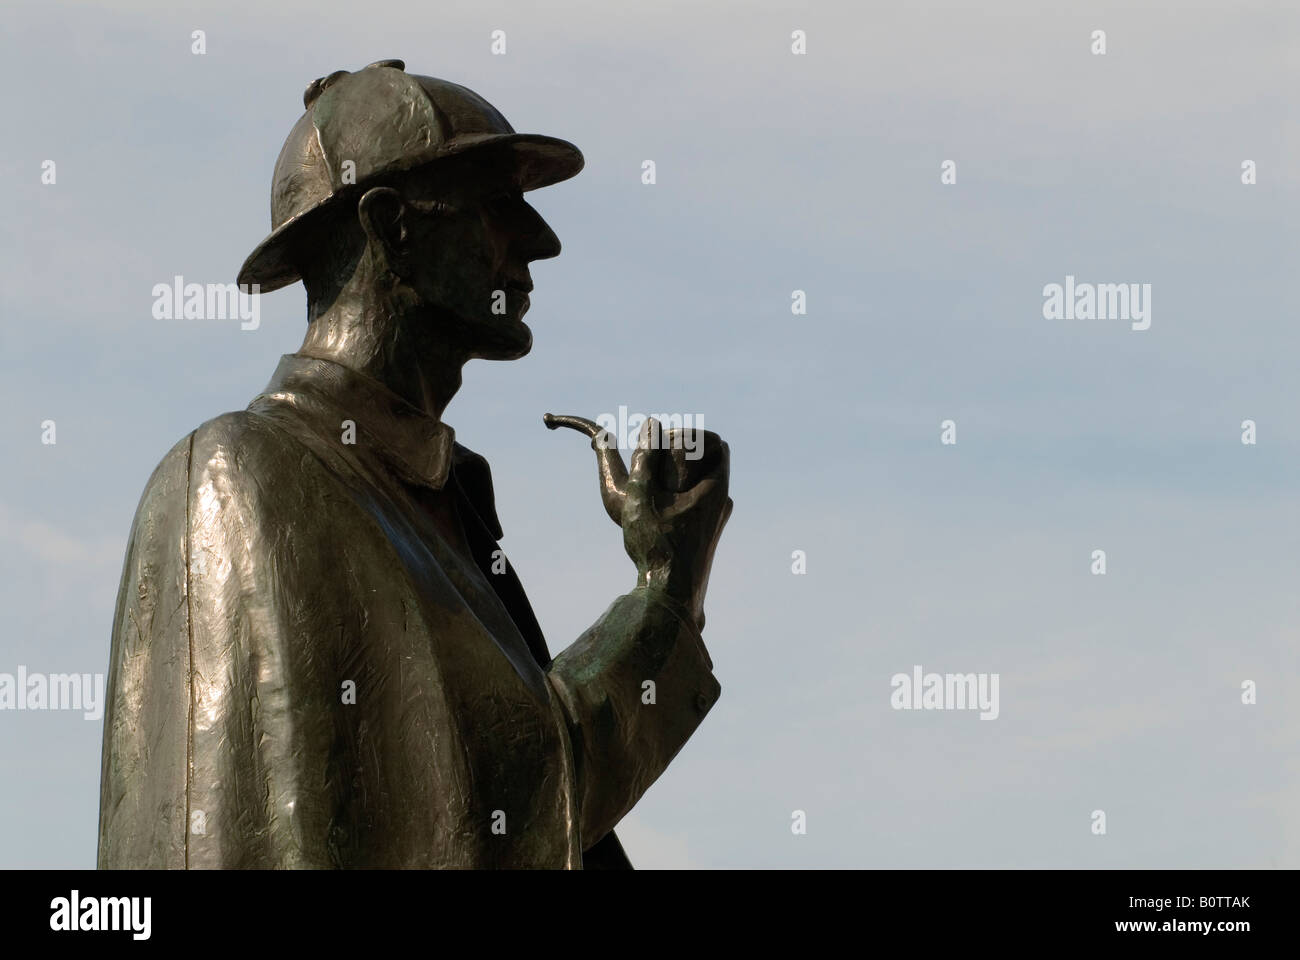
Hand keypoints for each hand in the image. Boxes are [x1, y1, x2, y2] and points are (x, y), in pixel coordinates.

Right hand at [620, 418, 732, 631]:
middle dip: (682, 456)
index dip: (694, 435)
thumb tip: (650, 423)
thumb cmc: (657, 548)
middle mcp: (723, 504)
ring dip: (678, 479)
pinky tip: (654, 511)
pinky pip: (696, 505)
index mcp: (716, 489)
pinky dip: (678, 498)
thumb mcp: (642, 496)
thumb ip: (645, 458)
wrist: (671, 599)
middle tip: (654, 463)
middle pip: (710, 463)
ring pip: (701, 486)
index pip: (718, 444)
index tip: (668, 443)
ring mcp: (716, 522)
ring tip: (649, 489)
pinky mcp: (707, 537)